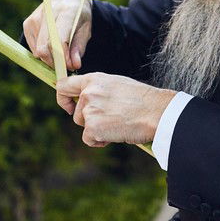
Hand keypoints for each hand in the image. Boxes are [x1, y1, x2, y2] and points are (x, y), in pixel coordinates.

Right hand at [23, 0, 91, 70]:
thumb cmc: (79, 17)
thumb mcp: (86, 30)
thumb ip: (79, 48)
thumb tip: (74, 65)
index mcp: (67, 11)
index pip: (59, 39)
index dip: (63, 56)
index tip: (69, 67)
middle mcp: (48, 12)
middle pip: (45, 47)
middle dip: (55, 62)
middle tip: (66, 67)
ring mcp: (35, 17)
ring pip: (38, 49)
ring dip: (49, 58)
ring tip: (61, 55)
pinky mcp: (27, 23)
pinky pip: (33, 47)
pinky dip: (43, 52)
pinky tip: (51, 46)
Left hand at [56, 72, 176, 146]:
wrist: (156, 112)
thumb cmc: (142, 100)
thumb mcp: (116, 84)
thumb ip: (99, 90)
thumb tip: (87, 99)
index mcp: (93, 79)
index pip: (63, 86)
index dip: (63, 99)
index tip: (69, 107)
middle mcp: (88, 93)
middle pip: (76, 114)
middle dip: (90, 120)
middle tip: (112, 118)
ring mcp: (89, 110)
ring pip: (84, 126)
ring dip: (97, 129)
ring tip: (118, 124)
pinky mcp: (93, 127)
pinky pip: (89, 139)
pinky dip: (100, 141)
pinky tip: (116, 133)